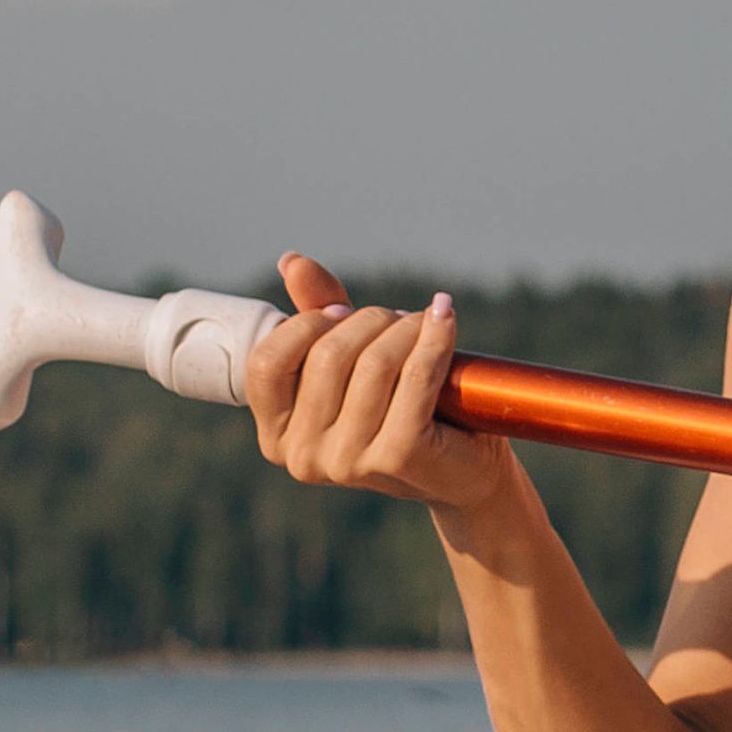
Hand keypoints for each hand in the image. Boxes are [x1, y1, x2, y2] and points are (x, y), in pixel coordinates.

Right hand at [236, 252, 516, 514]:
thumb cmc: (400, 410)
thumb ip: (316, 314)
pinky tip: (444, 318)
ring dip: (406, 328)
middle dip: (368, 321)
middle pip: (327, 356)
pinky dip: (435, 339)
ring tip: (426, 322)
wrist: (465, 470)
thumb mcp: (351, 362)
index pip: (266, 363)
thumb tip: (291, 261)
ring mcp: (348, 463)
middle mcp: (303, 458)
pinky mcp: (397, 456)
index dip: (304, 324)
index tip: (341, 311)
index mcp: (277, 436)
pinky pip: (416, 377)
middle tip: (400, 319)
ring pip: (373, 363)